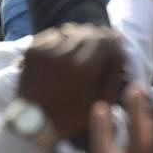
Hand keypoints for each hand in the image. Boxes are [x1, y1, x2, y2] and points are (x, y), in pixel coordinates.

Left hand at [18, 24, 124, 138]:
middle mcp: (64, 54)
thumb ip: (115, 73)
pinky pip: (53, 36)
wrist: (34, 120)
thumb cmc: (73, 115)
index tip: (117, 45)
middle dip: (98, 38)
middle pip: (88, 32)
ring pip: (70, 32)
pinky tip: (64, 52)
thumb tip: (121, 51)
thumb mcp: (102, 100)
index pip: (105, 40)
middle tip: (102, 46)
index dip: (114, 41)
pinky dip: (62, 41)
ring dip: (80, 38)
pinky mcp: (32, 49)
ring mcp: (45, 50)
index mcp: (84, 68)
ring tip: (83, 49)